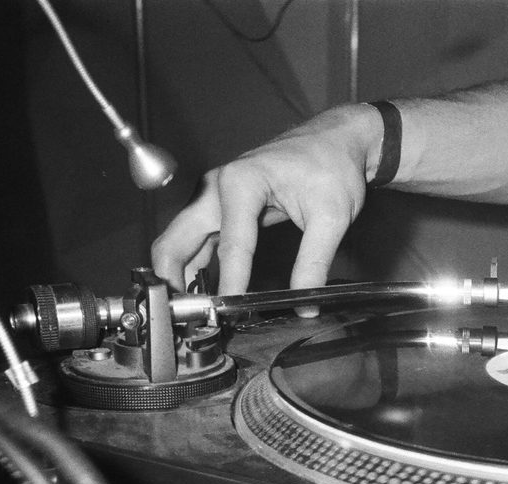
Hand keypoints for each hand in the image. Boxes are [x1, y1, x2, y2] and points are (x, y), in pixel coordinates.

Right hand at [151, 105, 380, 297]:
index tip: (226, 313)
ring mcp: (214, 196)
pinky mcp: (220, 206)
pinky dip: (194, 265)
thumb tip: (305, 303)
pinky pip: (197, 240)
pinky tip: (203, 292)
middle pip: (177, 239)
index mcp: (241, 182)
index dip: (229, 283)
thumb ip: (314, 262)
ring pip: (180, 241)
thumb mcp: (331, 218)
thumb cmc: (332, 167)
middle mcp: (217, 186)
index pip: (231, 245)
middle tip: (183, 317)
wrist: (335, 141)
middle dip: (173, 279)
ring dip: (179, 274)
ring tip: (190, 313)